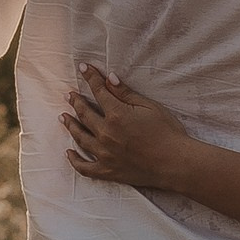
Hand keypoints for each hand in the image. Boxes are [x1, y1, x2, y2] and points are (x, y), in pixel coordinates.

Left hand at [62, 65, 190, 188]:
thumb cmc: (167, 132)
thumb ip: (126, 93)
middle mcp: (106, 133)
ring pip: (80, 137)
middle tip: (69, 95)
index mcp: (117, 115)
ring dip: (70, 125)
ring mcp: (104, 154)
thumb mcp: (149, 107)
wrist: (175, 163)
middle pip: (84, 113)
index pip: (98, 91)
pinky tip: (69, 152)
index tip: (83, 68)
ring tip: (63, 117)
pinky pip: (84, 167)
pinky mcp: (108, 171)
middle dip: (75, 101)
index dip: (90, 78)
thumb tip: (108, 78)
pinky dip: (74, 160)